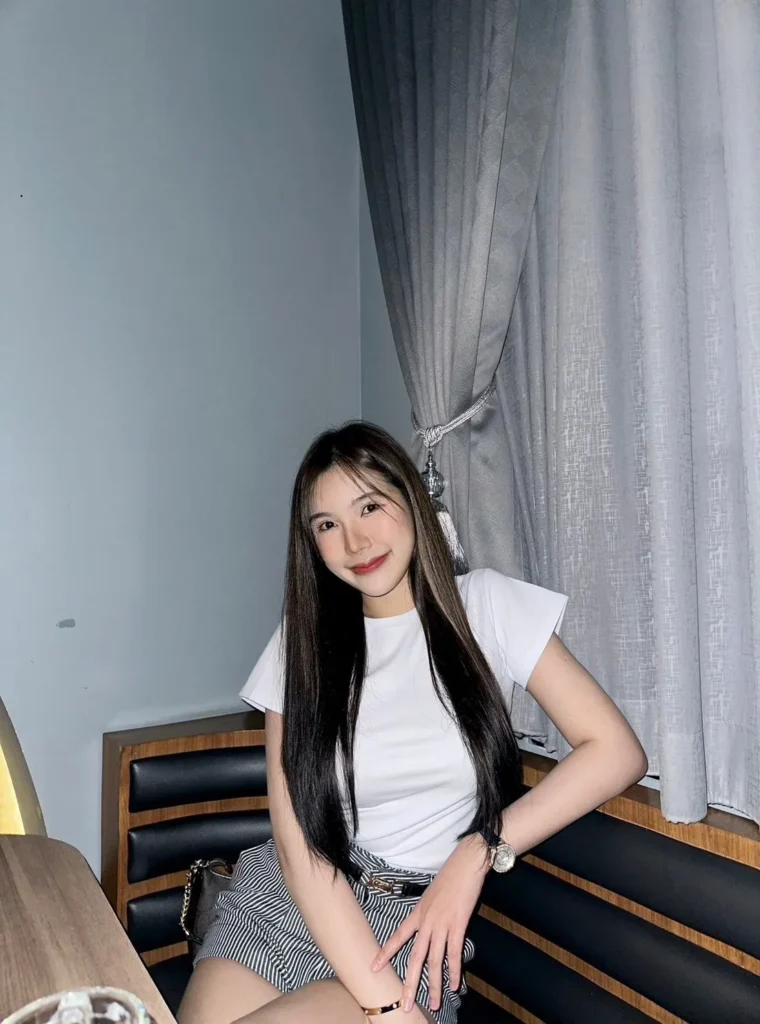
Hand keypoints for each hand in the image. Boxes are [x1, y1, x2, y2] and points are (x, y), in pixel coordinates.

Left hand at [371, 836, 488, 1012]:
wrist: (466, 863)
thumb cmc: (451, 875)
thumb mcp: (432, 894)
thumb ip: (428, 911)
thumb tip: (429, 924)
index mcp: (418, 913)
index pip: (398, 936)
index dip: (385, 953)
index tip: (373, 967)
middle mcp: (426, 921)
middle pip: (415, 958)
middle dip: (410, 983)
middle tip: (405, 1004)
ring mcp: (442, 924)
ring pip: (435, 961)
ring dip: (436, 985)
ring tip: (436, 1003)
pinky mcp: (458, 924)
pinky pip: (454, 953)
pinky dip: (455, 971)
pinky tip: (456, 985)